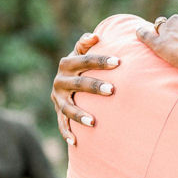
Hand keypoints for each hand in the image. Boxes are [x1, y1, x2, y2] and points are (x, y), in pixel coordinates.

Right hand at [52, 32, 120, 146]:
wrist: (66, 78)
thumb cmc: (81, 64)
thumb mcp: (80, 52)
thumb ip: (86, 43)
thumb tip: (95, 35)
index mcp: (67, 63)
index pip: (85, 60)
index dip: (101, 61)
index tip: (119, 62)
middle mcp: (60, 80)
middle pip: (78, 84)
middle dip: (94, 87)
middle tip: (112, 90)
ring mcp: (58, 97)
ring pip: (68, 107)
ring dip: (79, 115)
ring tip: (93, 122)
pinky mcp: (58, 111)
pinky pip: (61, 124)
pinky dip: (67, 133)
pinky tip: (75, 142)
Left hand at [135, 4, 177, 77]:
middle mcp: (175, 19)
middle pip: (172, 22)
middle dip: (176, 30)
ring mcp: (166, 31)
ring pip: (161, 28)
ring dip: (164, 33)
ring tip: (171, 43)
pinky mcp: (159, 44)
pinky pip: (146, 36)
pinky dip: (141, 32)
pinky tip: (137, 30)